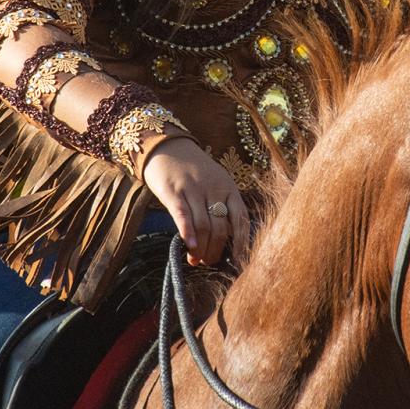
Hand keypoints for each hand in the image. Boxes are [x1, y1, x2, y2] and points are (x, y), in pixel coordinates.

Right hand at [141, 137, 250, 265]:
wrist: (167, 146)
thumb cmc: (193, 170)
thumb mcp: (215, 182)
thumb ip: (222, 205)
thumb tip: (227, 240)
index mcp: (229, 188)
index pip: (242, 219)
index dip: (242, 243)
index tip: (239, 262)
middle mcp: (214, 188)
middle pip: (221, 228)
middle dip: (216, 250)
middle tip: (208, 262)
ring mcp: (194, 189)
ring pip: (203, 226)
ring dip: (201, 248)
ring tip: (195, 260)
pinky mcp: (173, 191)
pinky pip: (183, 215)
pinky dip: (188, 233)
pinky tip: (189, 246)